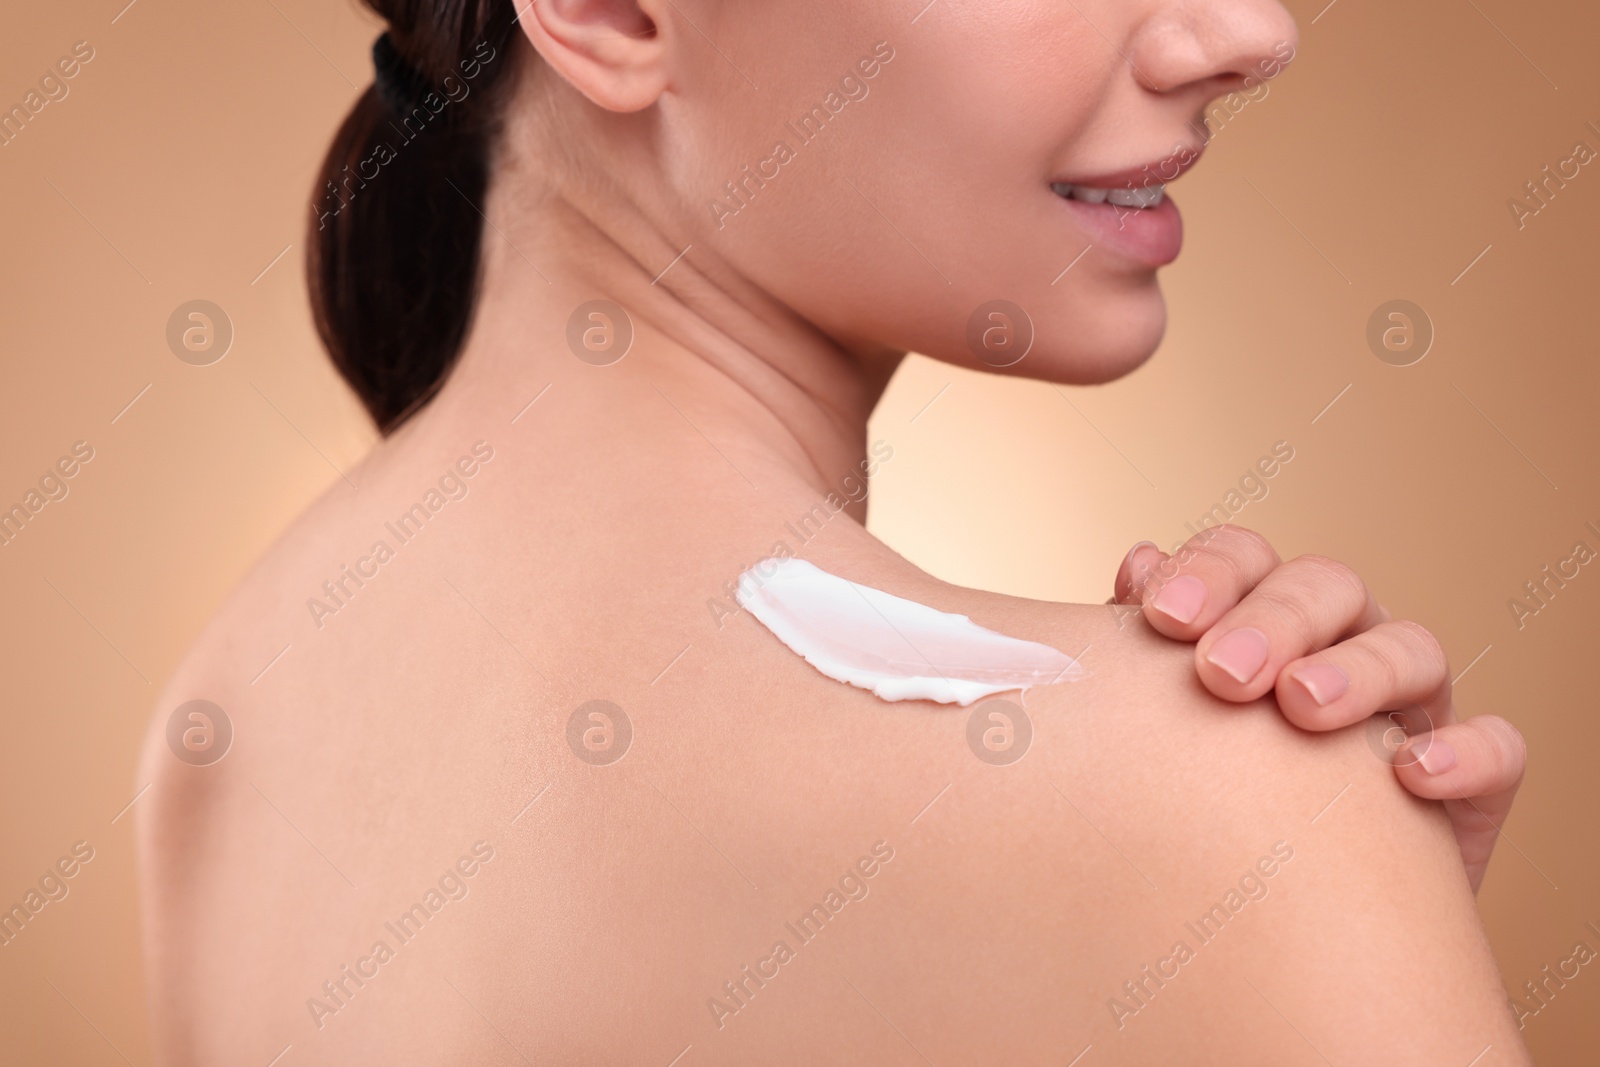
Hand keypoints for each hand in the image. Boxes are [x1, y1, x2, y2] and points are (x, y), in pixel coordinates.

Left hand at [1112, 524, 1525, 893]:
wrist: (1280, 918)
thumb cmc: (1207, 802)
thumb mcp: (1168, 727)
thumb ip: (1149, 652)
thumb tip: (1138, 565)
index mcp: (1263, 618)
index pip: (1247, 559)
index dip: (1210, 572)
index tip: (1162, 616)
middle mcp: (1343, 643)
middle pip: (1326, 588)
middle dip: (1273, 620)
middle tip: (1221, 674)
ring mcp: (1413, 704)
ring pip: (1412, 648)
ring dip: (1357, 669)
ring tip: (1302, 707)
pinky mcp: (1471, 781)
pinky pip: (1495, 747)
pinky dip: (1463, 752)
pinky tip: (1411, 775)